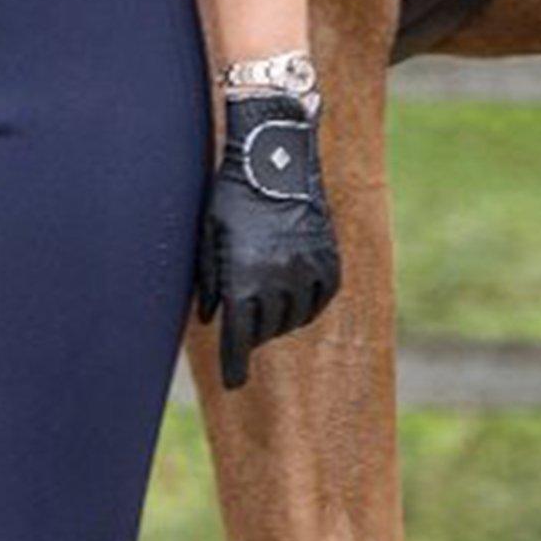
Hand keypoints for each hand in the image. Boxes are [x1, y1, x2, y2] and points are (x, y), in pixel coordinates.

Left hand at [195, 87, 339, 389]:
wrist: (277, 157)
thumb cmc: (232, 196)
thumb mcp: (209, 236)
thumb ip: (210, 281)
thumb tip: (211, 320)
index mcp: (243, 279)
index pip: (238, 339)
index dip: (235, 366)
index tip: (234, 383)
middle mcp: (278, 281)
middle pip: (264, 331)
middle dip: (250, 336)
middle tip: (243, 332)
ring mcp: (307, 271)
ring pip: (292, 319)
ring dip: (277, 322)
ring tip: (266, 308)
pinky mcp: (330, 260)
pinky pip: (320, 300)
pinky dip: (306, 306)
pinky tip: (293, 297)